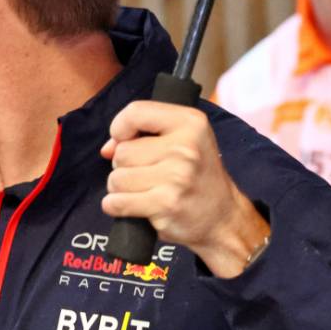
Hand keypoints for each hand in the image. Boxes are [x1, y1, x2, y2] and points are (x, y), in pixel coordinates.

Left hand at [100, 101, 268, 277]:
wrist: (222, 217)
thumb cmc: (197, 176)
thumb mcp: (183, 141)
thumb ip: (144, 134)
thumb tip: (107, 149)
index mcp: (191, 122)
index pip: (136, 112)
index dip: (120, 127)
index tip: (125, 140)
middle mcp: (185, 146)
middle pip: (122, 151)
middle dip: (125, 165)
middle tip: (147, 174)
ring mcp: (176, 176)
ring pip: (117, 178)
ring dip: (121, 188)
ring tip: (144, 191)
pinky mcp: (165, 204)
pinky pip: (117, 202)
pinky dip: (116, 206)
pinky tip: (135, 207)